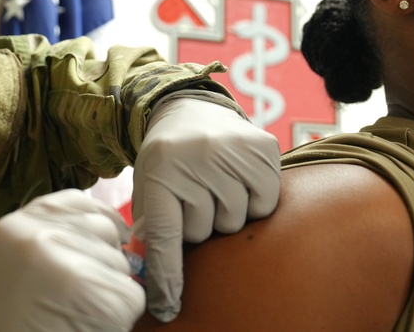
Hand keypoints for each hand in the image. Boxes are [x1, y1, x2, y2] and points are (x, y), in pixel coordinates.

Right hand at [0, 189, 145, 331]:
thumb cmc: (13, 324)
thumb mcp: (19, 266)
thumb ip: (55, 239)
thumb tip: (114, 229)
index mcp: (15, 225)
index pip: (78, 200)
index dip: (98, 221)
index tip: (105, 241)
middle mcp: (34, 234)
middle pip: (105, 228)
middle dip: (105, 260)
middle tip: (76, 296)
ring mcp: (61, 261)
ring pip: (120, 263)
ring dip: (109, 291)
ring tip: (73, 314)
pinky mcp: (87, 292)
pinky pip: (130, 295)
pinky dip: (119, 316)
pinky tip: (85, 326)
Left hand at [133, 91, 280, 320]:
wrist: (187, 109)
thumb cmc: (167, 160)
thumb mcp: (148, 186)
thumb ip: (154, 227)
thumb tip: (159, 283)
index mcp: (161, 170)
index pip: (166, 235)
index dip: (167, 275)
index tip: (168, 306)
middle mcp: (196, 158)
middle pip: (204, 231)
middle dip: (198, 223)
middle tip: (193, 196)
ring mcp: (232, 149)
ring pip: (235, 220)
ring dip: (225, 212)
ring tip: (215, 185)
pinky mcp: (263, 146)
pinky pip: (265, 203)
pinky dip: (254, 201)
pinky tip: (239, 180)